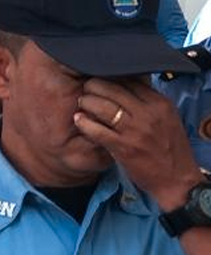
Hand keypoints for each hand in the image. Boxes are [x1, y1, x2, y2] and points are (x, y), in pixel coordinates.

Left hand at [75, 77, 201, 207]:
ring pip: (103, 107)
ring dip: (87, 102)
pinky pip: (97, 130)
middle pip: (113, 89)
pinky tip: (78, 119)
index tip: (99, 76)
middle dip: (94, 86)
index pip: (130, 80)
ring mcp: (135, 130)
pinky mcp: (123, 147)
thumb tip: (124, 83)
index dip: (110, 76)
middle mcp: (148, 114)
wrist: (176, 178)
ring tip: (81, 103)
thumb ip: (147, 101)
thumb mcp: (165, 117)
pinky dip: (84, 123)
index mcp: (159, 103)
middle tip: (86, 88)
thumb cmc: (169, 146)